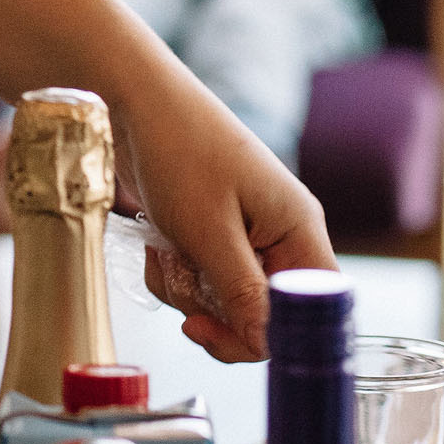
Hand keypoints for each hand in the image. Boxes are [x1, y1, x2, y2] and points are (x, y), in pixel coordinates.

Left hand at [114, 72, 335, 360]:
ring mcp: (245, 232)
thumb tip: (267, 343)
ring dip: (186, 289)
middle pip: (264, 309)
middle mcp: (279, 233)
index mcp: (299, 228)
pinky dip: (173, 270)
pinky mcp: (211, 230)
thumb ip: (241, 291)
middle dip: (216, 310)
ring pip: (226, 297)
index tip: (221, 336)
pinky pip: (200, 275)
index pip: (313, 308)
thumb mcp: (208, 231)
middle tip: (182, 294)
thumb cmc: (178, 151)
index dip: (275, 335)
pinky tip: (154, 246)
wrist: (130, 100)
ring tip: (162, 254)